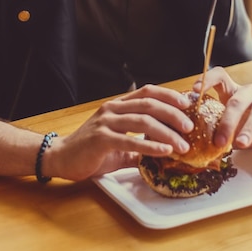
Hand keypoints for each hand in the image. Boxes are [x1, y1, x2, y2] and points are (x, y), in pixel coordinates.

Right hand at [45, 84, 193, 180]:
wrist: (61, 158)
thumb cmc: (91, 150)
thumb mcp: (119, 144)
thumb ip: (139, 145)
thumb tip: (163, 153)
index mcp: (118, 106)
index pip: (147, 92)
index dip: (168, 95)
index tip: (187, 104)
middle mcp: (112, 109)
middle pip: (148, 104)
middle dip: (173, 114)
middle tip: (190, 126)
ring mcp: (106, 122)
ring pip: (142, 121)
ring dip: (166, 132)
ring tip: (182, 144)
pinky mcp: (101, 139)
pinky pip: (130, 140)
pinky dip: (150, 145)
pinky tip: (164, 151)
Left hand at [192, 66, 251, 148]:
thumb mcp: (236, 125)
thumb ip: (222, 130)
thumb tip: (202, 145)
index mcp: (234, 92)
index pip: (220, 77)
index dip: (207, 80)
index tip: (195, 89)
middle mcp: (251, 91)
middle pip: (237, 100)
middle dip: (227, 122)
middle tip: (219, 141)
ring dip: (250, 128)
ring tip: (242, 143)